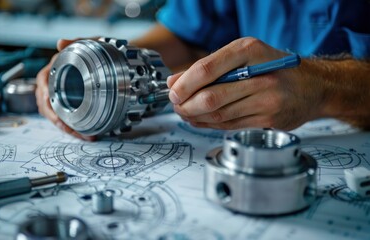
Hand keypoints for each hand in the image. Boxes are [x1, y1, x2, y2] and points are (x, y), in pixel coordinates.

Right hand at [36, 39, 96, 140]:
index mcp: (53, 69)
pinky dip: (72, 126)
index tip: (54, 111)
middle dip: (57, 120)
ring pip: (55, 115)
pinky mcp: (67, 103)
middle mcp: (52, 83)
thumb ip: (73, 43)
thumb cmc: (93, 48)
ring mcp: (58, 94)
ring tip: (81, 135)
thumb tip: (60, 42)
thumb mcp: (86, 43)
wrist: (107, 56)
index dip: (46, 98)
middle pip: (46, 105)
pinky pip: (64, 117)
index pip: (43, 83)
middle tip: (71, 130)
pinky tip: (83, 133)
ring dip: (66, 127)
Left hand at [167, 37, 323, 129]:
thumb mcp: (243, 56)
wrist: (312, 87)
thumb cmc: (274, 68)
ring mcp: (267, 100)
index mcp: (249, 51)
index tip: (173, 91)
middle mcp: (260, 76)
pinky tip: (200, 120)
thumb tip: (174, 82)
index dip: (184, 85)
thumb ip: (207, 67)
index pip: (206, 69)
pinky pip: (229, 126)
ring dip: (195, 116)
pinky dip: (209, 124)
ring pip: (218, 115)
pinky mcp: (268, 121)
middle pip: (210, 97)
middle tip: (176, 105)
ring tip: (185, 112)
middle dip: (186, 105)